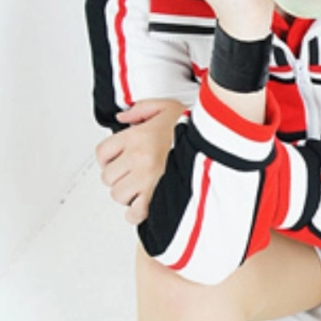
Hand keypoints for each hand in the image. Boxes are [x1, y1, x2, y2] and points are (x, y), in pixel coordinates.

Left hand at [96, 99, 185, 224]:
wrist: (217, 146)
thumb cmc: (194, 130)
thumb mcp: (167, 107)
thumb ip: (142, 109)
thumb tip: (123, 118)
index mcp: (137, 136)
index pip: (102, 153)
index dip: (107, 160)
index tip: (115, 162)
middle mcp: (138, 157)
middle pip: (108, 177)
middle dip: (119, 178)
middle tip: (131, 176)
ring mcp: (146, 179)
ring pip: (119, 195)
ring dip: (128, 194)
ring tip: (141, 189)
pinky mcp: (157, 197)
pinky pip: (134, 213)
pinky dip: (135, 214)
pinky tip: (141, 207)